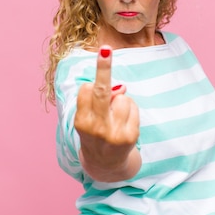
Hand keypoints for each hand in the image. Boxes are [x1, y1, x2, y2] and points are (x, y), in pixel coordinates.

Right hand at [75, 46, 140, 181]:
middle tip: (106, 49)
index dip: (92, 84)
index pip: (87, 90)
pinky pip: (133, 106)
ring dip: (121, 100)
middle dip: (103, 68)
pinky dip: (130, 109)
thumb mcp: (89, 119)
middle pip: (101, 91)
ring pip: (122, 97)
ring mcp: (114, 133)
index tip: (101, 54)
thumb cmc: (95, 133)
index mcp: (81, 122)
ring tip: (115, 116)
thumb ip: (97, 101)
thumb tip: (120, 87)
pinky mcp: (130, 136)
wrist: (105, 165)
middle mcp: (96, 128)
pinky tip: (124, 122)